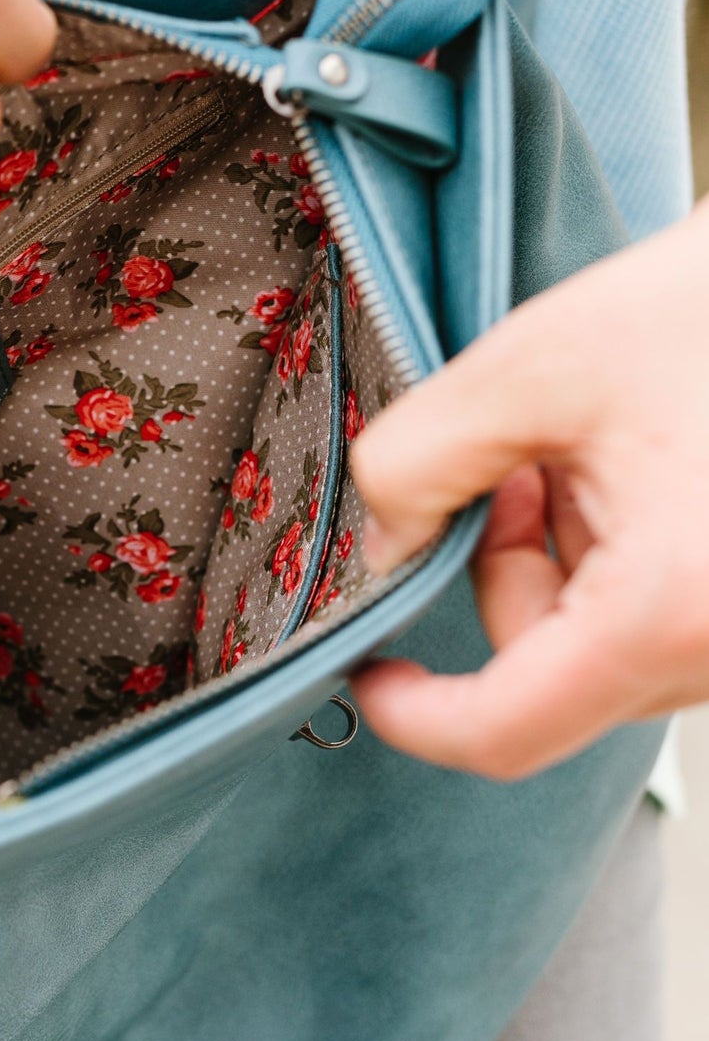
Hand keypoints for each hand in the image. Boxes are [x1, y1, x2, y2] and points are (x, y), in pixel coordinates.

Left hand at [349, 195, 708, 778]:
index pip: (503, 732)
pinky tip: (641, 464)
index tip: (366, 671)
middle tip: (519, 462)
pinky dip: (618, 554)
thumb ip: (416, 465)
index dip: (413, 713)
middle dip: (504, 568)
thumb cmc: (708, 308)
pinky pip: (654, 621)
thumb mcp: (531, 367)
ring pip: (597, 647)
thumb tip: (378, 548)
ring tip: (597, 444)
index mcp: (668, 613)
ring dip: (565, 554)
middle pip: (545, 674)